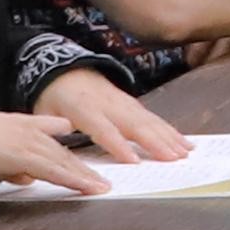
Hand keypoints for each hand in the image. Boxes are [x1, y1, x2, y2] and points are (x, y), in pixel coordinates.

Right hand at [0, 112, 102, 195]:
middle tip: (102, 180)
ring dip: (85, 176)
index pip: (52, 132)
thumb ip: (11, 165)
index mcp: (20, 124)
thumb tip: (26, 178)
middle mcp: (29, 129)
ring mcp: (28, 141)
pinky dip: (73, 180)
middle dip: (84, 167)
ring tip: (101, 187)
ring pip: (64, 161)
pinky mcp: (23, 155)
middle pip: (63, 151)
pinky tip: (86, 187)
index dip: (68, 146)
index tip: (83, 155)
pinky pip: (55, 170)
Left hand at [37, 68, 189, 165]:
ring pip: (149, 120)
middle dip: (156, 142)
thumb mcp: (44, 113)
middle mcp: (108, 103)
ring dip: (169, 137)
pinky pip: (153, 117)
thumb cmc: (53, 97)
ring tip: (185, 153)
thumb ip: (54, 134)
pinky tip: (184, 142)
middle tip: (173, 158)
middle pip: (134, 124)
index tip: (133, 161)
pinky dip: (170, 130)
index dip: (118, 145)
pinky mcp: (132, 103)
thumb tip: (59, 159)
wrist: (63, 68)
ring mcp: (123, 101)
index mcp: (83, 108)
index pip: (103, 129)